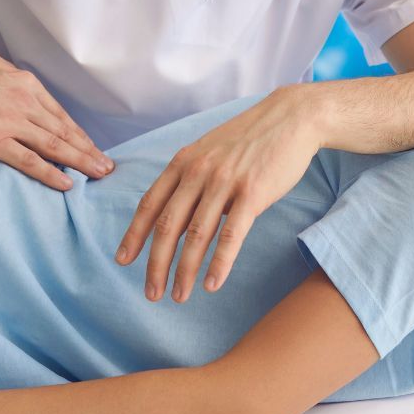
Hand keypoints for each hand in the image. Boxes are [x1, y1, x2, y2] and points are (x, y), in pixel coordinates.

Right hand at [0, 45, 112, 190]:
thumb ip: (5, 71)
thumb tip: (7, 73)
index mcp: (25, 85)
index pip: (59, 114)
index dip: (78, 133)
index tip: (91, 146)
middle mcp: (24, 103)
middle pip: (64, 132)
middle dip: (88, 150)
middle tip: (107, 166)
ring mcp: (11, 124)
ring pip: (54, 146)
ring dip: (80, 162)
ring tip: (99, 175)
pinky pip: (29, 161)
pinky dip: (50, 174)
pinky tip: (66, 183)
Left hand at [115, 86, 322, 303]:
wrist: (291, 117)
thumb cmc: (250, 139)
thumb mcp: (209, 152)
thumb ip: (191, 182)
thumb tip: (178, 221)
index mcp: (183, 162)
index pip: (150, 204)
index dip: (134, 235)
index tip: (123, 260)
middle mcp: (198, 171)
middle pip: (168, 226)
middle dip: (156, 264)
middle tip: (151, 294)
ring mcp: (224, 181)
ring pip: (197, 235)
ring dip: (185, 271)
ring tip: (179, 296)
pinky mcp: (252, 193)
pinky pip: (231, 234)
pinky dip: (219, 263)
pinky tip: (212, 284)